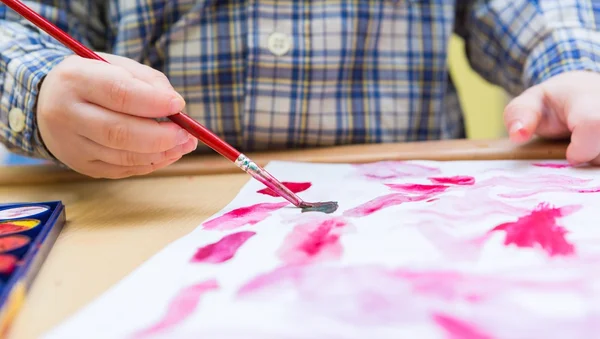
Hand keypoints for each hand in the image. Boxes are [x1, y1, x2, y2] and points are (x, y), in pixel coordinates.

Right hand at [37, 53, 197, 178]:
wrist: (51, 102)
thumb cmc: (94, 80)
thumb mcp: (116, 66)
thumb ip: (148, 81)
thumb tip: (177, 106)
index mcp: (74, 79)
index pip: (118, 93)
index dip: (153, 102)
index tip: (178, 105)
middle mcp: (66, 114)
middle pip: (119, 132)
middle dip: (161, 136)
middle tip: (187, 134)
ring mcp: (71, 144)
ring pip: (123, 156)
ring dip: (162, 153)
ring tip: (185, 144)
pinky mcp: (82, 165)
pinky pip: (123, 169)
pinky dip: (151, 163)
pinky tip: (168, 153)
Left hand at [503, 70, 599, 164]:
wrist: (583, 90)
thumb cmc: (554, 102)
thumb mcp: (530, 102)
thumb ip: (519, 116)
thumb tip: (517, 135)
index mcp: (589, 99)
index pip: (595, 125)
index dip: (583, 148)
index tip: (570, 155)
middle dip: (592, 156)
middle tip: (579, 147)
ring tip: (590, 145)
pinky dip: (599, 158)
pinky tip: (595, 148)